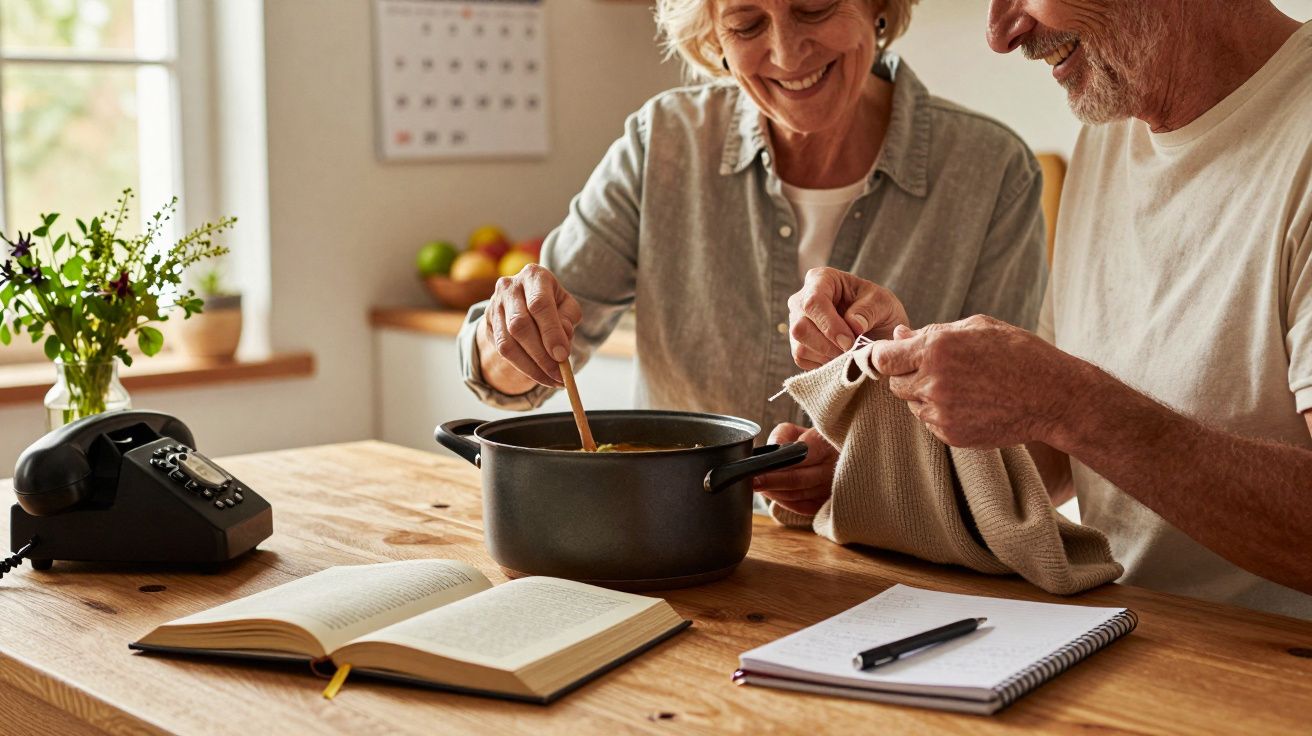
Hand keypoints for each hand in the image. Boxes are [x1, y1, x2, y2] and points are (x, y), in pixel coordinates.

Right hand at [480, 264, 582, 387]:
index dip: (551, 332)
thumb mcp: (567, 305)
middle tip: (559, 374)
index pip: (539, 304)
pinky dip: (523, 367)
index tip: (562, 356)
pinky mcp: (487, 323)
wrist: (525, 298)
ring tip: (552, 380)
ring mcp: (494, 305)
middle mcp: (509, 287)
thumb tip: (561, 342)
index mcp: (534, 275)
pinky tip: (540, 376)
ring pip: (508, 343)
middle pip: (520, 325)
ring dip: (531, 367)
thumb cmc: (553, 303)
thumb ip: (568, 319)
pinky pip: (503, 351)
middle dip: (541, 355)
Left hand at [754, 423, 838, 515]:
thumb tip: (771, 449)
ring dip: (774, 492)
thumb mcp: (799, 430)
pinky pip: (800, 507)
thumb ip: (782, 434)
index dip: (778, 463)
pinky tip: (771, 493)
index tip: (759, 466)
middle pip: (797, 479)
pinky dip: (783, 501)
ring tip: (758, 486)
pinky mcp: (826, 503)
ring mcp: (830, 488)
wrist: (834, 457)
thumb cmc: (813, 441)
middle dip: (772, 481)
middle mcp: (832, 469)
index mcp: (826, 445)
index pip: (801, 455)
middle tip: (753, 481)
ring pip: (796, 494)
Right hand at [788, 268, 909, 369]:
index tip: (850, 341)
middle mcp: (801, 300)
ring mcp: (796, 323)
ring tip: (849, 354)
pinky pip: (802, 359)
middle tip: (852, 351)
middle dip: (828, 345)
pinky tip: (840, 358)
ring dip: (827, 356)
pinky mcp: (796, 344)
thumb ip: (869, 310)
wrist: (878, 328)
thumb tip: (853, 325)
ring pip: (799, 346)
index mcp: (821, 279)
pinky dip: (823, 364)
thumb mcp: (883, 303)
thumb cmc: (879, 309)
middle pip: (800, 327)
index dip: (830, 325)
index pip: (813, 302)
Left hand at [869, 315, 1081, 447]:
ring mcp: (940, 413)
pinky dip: (941, 414)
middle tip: (938, 370)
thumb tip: (898, 335)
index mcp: (935, 349)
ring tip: (963, 386)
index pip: (882, 358)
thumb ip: (932, 332)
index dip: (883, 356)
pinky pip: (930, 422)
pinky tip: (971, 404)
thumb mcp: (977, 328)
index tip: (890, 357)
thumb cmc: (1019, 353)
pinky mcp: (950, 435)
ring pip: (913, 404)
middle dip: (908, 376)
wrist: (1052, 396)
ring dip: (926, 395)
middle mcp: (933, 382)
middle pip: (894, 384)